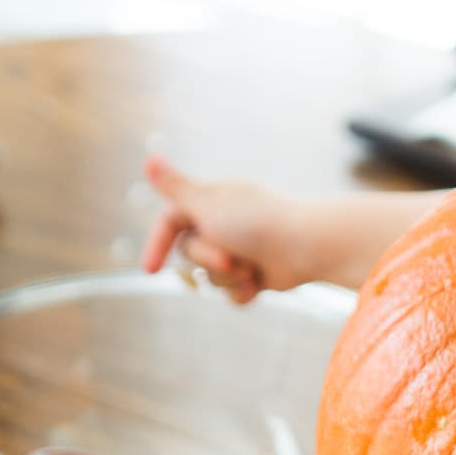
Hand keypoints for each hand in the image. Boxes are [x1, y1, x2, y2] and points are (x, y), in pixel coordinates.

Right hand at [141, 156, 310, 302]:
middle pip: (191, 254)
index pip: (170, 223)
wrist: (306, 246)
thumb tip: (149, 160)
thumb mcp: (207, 203)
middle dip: (208, 260)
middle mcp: (223, 225)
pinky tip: (258, 284)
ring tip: (251, 269)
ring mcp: (240, 251)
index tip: (151, 270)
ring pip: (211, 278)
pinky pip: (233, 293)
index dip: (158, 245)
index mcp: (209, 202)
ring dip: (228, 278)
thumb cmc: (256, 222)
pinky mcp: (256, 275)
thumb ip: (175, 188)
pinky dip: (243, 292)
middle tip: (229, 258)